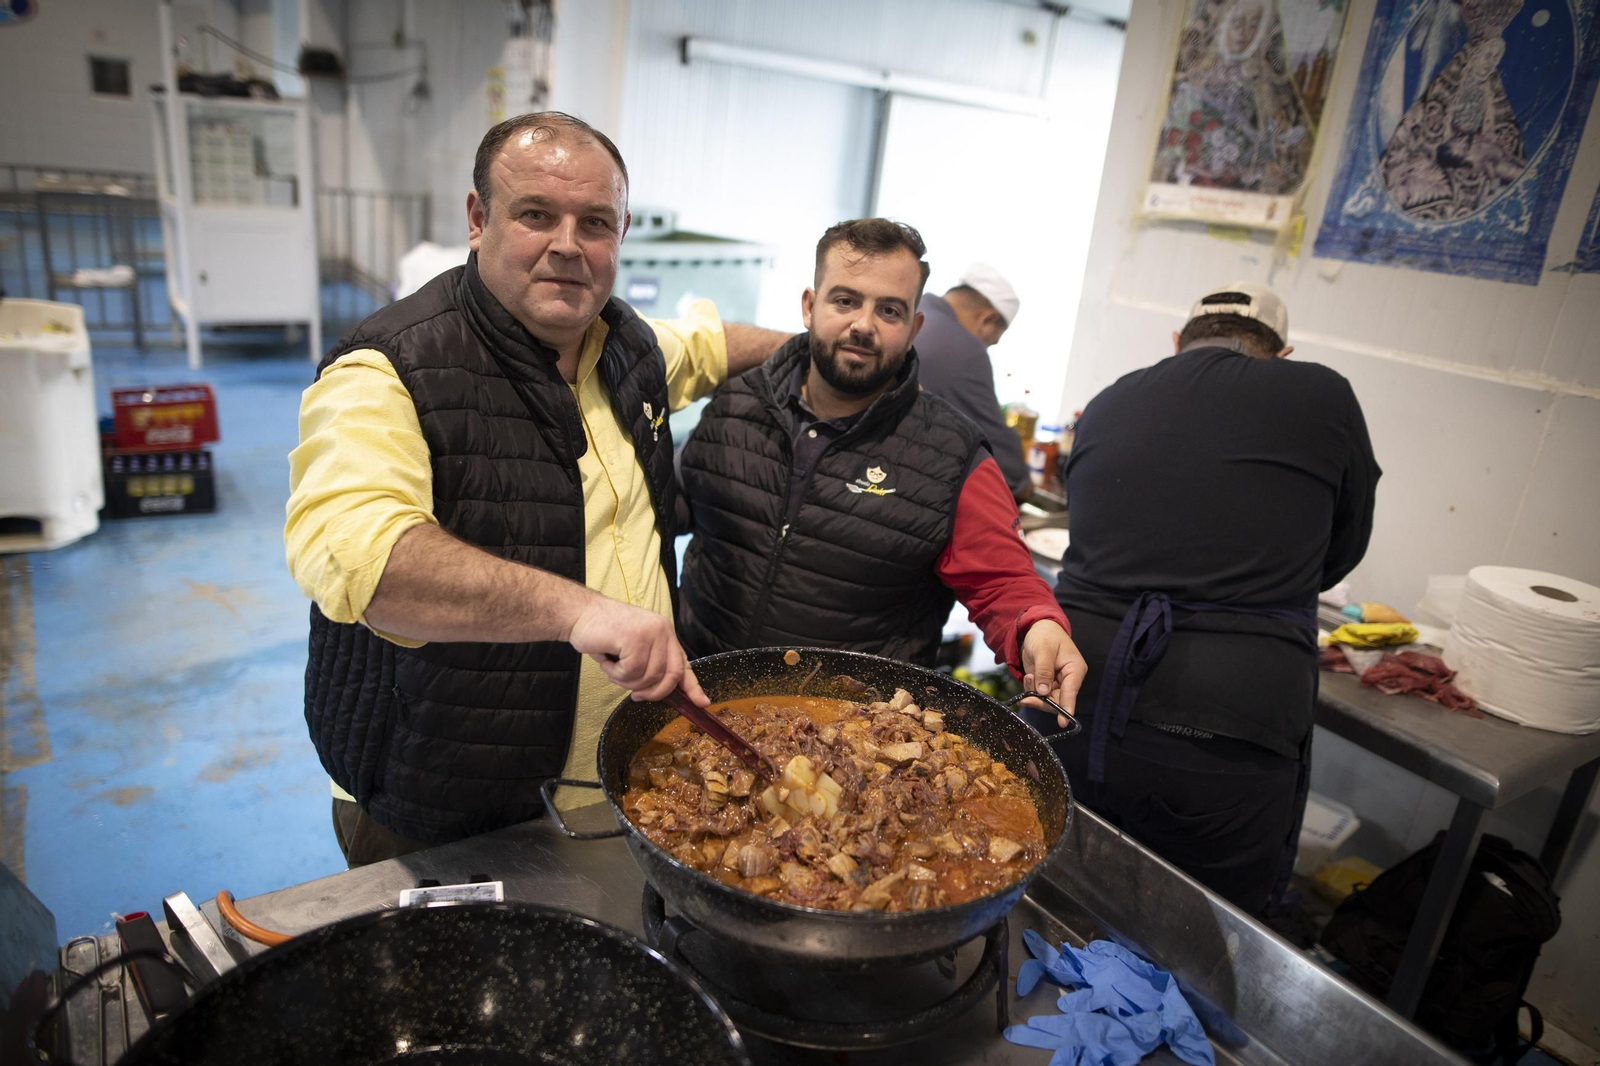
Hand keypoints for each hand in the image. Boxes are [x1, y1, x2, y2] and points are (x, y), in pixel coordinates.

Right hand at [566, 593, 708, 705]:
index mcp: (665, 634)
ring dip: (626, 681)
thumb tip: (661, 690)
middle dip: (653, 692)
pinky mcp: (635, 638)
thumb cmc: (603, 634)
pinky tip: (607, 660)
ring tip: (613, 667)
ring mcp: (650, 633)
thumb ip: (650, 666)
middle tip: (635, 694)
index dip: (693, 687)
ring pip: (649, 677)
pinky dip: (615, 674)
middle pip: (671, 675)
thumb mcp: (634, 649)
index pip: (683, 664)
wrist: (580, 614)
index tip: (702, 703)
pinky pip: (631, 672)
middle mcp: (663, 631)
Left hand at [1019, 620, 1087, 728]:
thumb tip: (1043, 692)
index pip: (1071, 692)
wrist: (1036, 629)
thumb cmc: (1045, 635)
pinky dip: (1030, 691)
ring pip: (1047, 700)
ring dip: (1034, 694)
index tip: (1063, 722)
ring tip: (1028, 676)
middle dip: (1042, 701)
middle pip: (1058, 701)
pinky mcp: (1046, 684)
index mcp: (1074, 669)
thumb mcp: (1043, 650)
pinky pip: (1038, 696)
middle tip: (1027, 699)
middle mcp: (1068, 679)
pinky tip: (1028, 678)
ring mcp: (1057, 683)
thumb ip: (1044, 670)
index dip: (1067, 707)